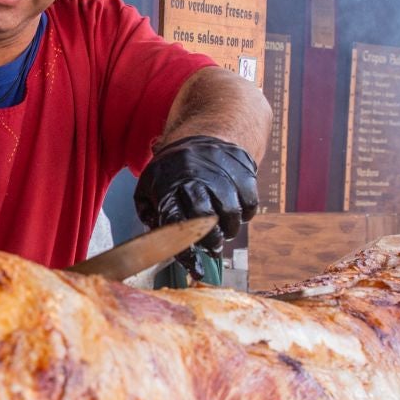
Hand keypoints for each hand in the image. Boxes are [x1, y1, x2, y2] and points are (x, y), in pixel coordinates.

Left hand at [133, 136, 259, 272]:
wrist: (204, 133)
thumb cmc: (174, 167)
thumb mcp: (150, 183)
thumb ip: (149, 211)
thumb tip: (158, 239)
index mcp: (169, 184)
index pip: (174, 223)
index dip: (185, 251)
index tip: (195, 266)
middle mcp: (195, 178)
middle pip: (206, 219)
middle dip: (211, 241)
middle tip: (212, 246)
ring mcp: (221, 174)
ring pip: (231, 214)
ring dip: (229, 231)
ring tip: (223, 231)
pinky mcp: (243, 172)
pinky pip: (250, 204)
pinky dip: (246, 216)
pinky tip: (236, 214)